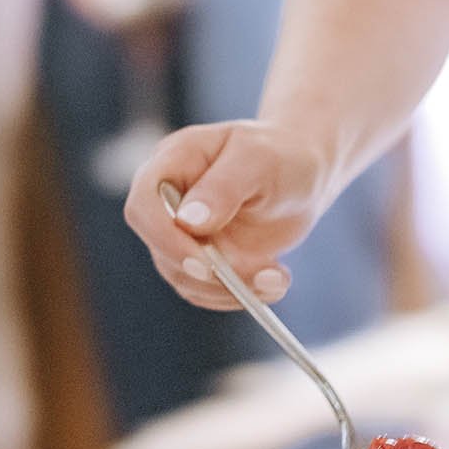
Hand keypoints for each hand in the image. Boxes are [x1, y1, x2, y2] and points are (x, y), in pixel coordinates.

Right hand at [123, 121, 330, 311]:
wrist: (304, 173)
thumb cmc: (281, 154)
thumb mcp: (259, 160)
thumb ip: (224, 187)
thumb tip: (188, 221)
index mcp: (173, 162)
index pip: (144, 205)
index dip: (164, 238)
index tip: (204, 263)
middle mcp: (169, 199)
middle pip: (162, 249)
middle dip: (210, 272)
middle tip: (261, 273)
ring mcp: (182, 232)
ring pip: (184, 277)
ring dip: (231, 288)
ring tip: (278, 277)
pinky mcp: (201, 257)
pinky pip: (206, 289)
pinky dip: (239, 295)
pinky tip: (275, 282)